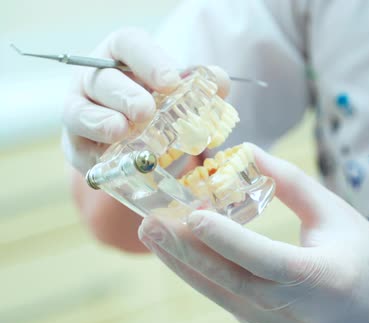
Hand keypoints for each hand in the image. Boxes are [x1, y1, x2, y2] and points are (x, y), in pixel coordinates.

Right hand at [61, 27, 229, 172]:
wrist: (142, 137)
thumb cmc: (160, 102)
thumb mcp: (182, 89)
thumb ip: (203, 82)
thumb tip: (218, 82)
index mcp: (121, 55)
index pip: (128, 45)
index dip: (148, 61)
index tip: (171, 82)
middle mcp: (94, 78)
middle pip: (101, 79)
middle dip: (124, 95)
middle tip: (146, 111)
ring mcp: (80, 111)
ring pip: (78, 112)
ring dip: (100, 122)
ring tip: (121, 130)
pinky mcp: (78, 145)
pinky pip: (80, 150)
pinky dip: (98, 156)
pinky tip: (117, 160)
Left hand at [138, 143, 368, 322]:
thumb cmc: (365, 258)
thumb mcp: (336, 215)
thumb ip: (292, 183)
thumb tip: (248, 152)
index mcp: (317, 279)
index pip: (265, 260)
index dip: (229, 240)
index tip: (193, 217)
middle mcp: (290, 311)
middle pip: (229, 283)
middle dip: (185, 253)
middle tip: (150, 223)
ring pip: (220, 294)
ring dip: (184, 263)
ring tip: (153, 233)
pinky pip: (227, 299)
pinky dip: (203, 273)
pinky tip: (183, 249)